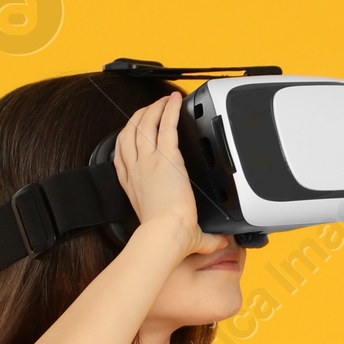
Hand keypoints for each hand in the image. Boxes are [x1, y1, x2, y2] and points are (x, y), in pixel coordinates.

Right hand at [113, 91, 202, 257]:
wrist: (167, 232)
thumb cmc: (166, 235)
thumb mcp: (181, 233)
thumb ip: (204, 237)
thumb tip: (220, 243)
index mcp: (133, 185)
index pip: (123, 154)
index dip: (127, 139)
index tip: (135, 133)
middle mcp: (136, 169)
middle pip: (130, 132)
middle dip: (139, 117)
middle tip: (150, 109)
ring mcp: (148, 160)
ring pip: (144, 123)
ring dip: (152, 109)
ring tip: (161, 101)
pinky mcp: (166, 155)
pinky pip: (165, 124)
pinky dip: (169, 109)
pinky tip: (175, 100)